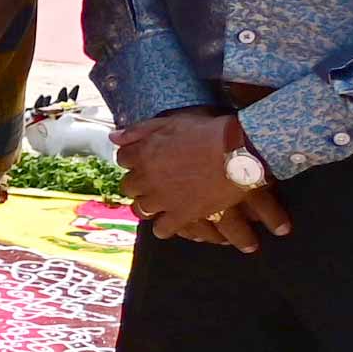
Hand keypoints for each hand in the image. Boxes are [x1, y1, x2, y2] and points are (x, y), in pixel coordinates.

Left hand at [114, 108, 287, 245]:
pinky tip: (172, 220)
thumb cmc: (209, 132)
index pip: (123, 159)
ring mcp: (163, 199)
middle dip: (138, 183)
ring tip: (160, 201)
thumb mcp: (173, 122)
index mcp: (143, 153)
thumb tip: (113, 138)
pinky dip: (164, 227)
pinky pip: (161, 229)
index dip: (133, 158)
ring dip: (148, 204)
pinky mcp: (181, 215)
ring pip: (141, 209)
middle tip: (152, 180)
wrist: (239, 153)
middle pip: (129, 186)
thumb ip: (140, 130)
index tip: (144, 158)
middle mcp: (147, 178)